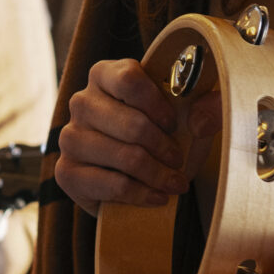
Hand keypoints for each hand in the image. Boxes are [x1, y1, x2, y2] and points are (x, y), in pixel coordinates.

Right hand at [53, 57, 196, 213]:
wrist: (134, 178)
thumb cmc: (158, 138)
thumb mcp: (186, 118)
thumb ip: (205, 108)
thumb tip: (207, 115)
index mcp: (105, 76)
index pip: (128, 79)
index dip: (157, 103)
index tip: (174, 124)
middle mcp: (82, 103)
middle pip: (131, 123)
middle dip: (164, 147)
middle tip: (179, 160)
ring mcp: (69, 138)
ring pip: (124, 156)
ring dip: (157, 174)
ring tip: (174, 182)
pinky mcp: (66, 172)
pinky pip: (111, 185)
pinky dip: (141, 194)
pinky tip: (157, 196)